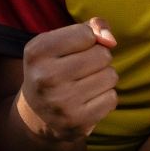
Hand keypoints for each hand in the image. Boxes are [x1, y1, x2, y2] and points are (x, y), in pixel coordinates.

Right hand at [17, 18, 117, 142]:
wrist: (37, 115)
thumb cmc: (54, 68)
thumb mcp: (60, 41)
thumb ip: (90, 27)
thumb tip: (110, 39)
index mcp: (37, 52)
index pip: (86, 34)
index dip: (88, 40)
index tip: (73, 51)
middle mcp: (46, 77)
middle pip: (102, 55)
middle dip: (98, 59)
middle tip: (81, 70)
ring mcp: (61, 102)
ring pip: (111, 76)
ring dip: (104, 78)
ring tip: (84, 84)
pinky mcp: (77, 122)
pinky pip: (112, 98)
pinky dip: (105, 97)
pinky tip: (88, 101)